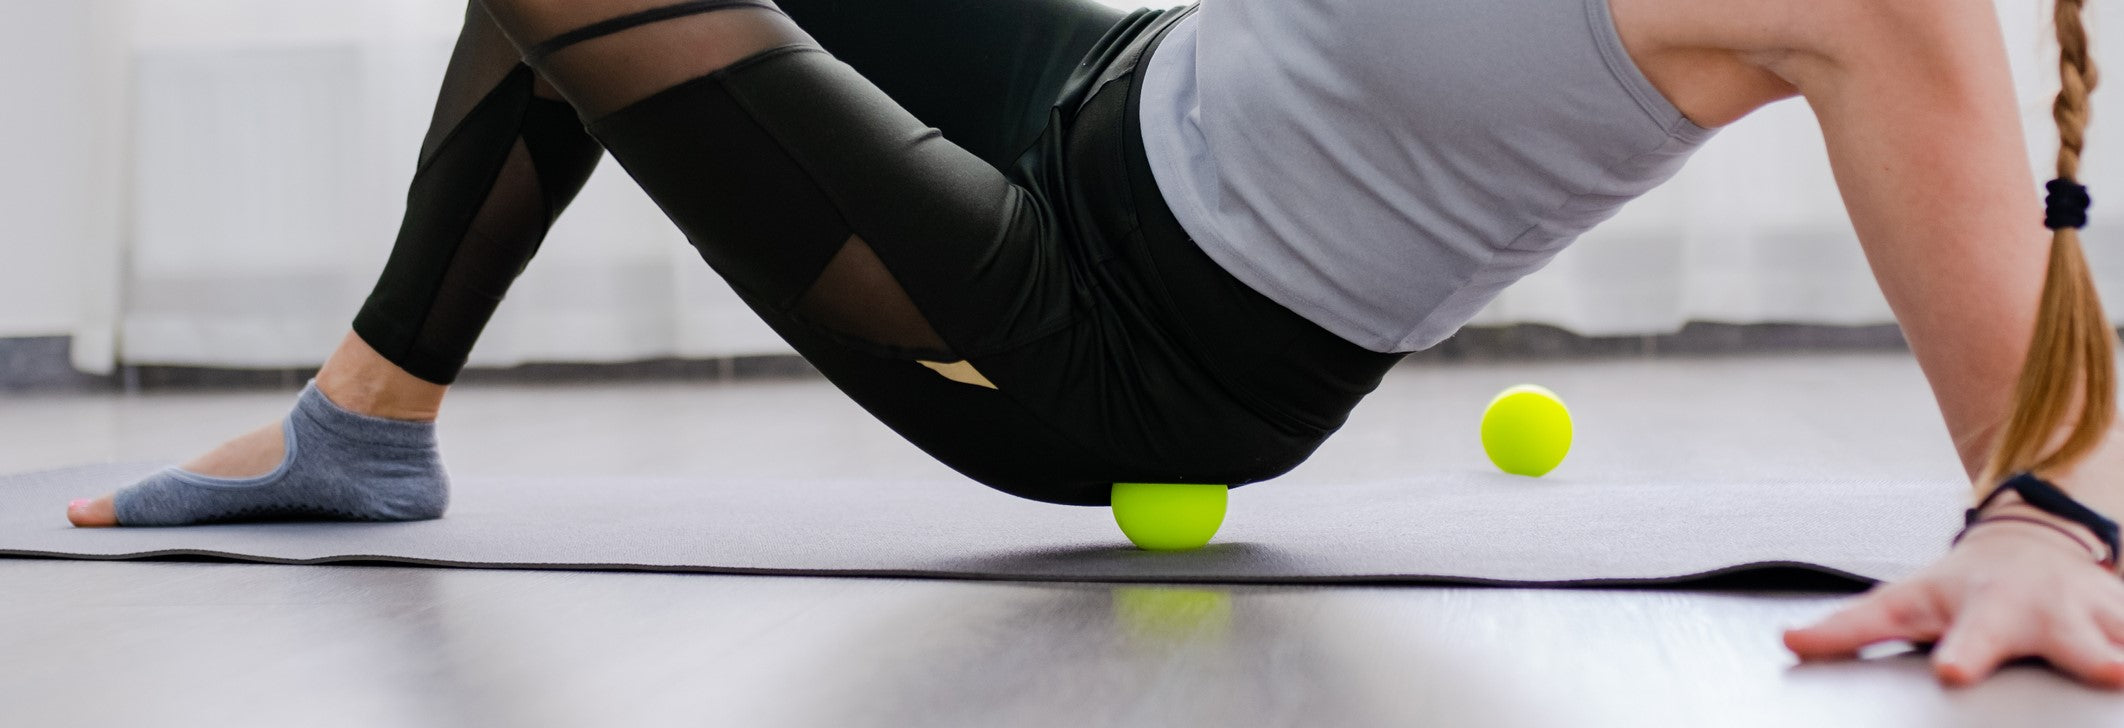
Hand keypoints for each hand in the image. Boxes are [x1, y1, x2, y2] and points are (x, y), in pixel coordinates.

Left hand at [1783, 515, 2123, 687]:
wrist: (2032, 543)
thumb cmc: (1958, 587)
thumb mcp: (1903, 601)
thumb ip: (1850, 628)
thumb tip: (1788, 641)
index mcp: (1986, 613)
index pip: (1969, 638)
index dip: (1963, 654)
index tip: (1952, 671)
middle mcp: (2052, 613)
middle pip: (2072, 641)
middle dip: (2091, 656)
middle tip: (2107, 672)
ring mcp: (2104, 616)